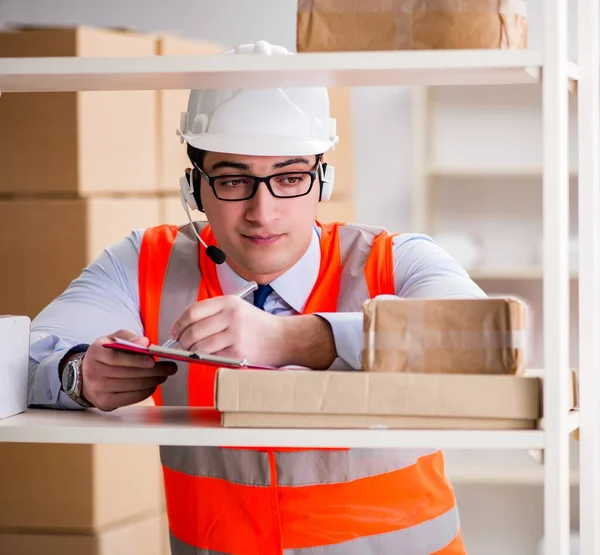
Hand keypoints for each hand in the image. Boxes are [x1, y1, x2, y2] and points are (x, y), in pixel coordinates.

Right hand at [80, 330, 176, 410]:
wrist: (86, 375)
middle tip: (170, 368)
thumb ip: (129, 338)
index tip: (152, 359)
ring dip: (152, 381)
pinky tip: (153, 385)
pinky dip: (146, 392)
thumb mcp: (113, 339)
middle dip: (153, 371)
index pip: (115, 357)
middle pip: (127, 373)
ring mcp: (98, 389)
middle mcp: (93, 371)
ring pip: (131, 386)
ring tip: (164, 375)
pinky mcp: (105, 402)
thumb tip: (144, 342)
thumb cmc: (106, 355)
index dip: (135, 359)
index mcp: (95, 352)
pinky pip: (130, 398)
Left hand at [170, 296, 287, 366]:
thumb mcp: (238, 309)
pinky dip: (205, 359)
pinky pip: (212, 357)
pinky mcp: (238, 351)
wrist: (283, 338)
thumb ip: (214, 314)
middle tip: (181, 345)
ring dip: (191, 353)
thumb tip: (185, 327)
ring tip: (192, 353)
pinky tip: (207, 357)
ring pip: (200, 346)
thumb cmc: (258, 325)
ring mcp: (235, 334)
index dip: (179, 323)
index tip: (175, 331)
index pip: (193, 312)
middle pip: (193, 330)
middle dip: (182, 341)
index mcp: (229, 302)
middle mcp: (231, 316)